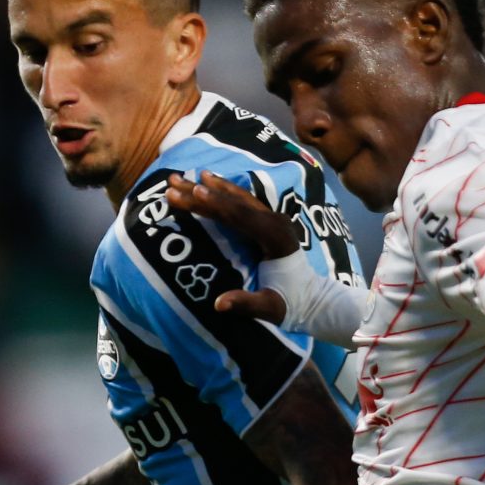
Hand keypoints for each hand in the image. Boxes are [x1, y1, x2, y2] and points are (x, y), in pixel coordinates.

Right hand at [165, 171, 300, 321]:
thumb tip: (219, 304)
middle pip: (233, 202)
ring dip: (209, 186)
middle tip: (172, 182)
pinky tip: (208, 181)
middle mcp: (274, 221)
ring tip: (183, 177)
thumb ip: (246, 304)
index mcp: (274, 237)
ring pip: (237, 197)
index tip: (191, 193)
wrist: (312, 299)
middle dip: (200, 192)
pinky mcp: (268, 221)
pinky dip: (222, 191)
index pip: (238, 215)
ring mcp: (272, 219)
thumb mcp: (270, 308)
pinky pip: (241, 201)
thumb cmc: (290, 304)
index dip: (213, 204)